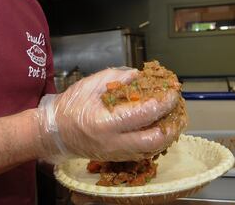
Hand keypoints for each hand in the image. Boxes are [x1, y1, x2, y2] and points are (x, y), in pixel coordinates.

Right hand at [36, 68, 179, 162]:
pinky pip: (145, 152)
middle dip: (173, 123)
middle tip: (179, 107)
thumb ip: (118, 77)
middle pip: (155, 140)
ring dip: (168, 133)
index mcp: (106, 122)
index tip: (173, 90)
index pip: (144, 114)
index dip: (164, 101)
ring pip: (153, 149)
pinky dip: (157, 140)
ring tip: (174, 115)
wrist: (54, 133)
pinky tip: (161, 126)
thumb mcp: (91, 84)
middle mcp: (113, 142)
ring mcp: (117, 154)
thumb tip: (141, 75)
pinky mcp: (119, 158)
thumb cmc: (71, 107)